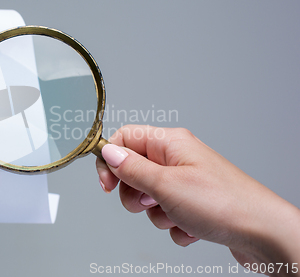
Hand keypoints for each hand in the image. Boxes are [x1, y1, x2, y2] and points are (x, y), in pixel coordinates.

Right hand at [97, 125, 299, 275]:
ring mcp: (186, 182)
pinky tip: (192, 226)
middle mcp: (177, 159)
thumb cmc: (223, 203)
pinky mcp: (194, 204)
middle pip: (134, 171)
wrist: (263, 233)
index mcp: (170, 143)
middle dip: (135, 194)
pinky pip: (167, 215)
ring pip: (149, 197)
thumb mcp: (165, 185)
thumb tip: (108, 152)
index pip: (125, 138)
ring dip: (157, 214)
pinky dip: (175, 225)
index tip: (107, 184)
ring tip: (178, 215)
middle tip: (151, 201)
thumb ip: (131, 169)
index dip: (110, 159)